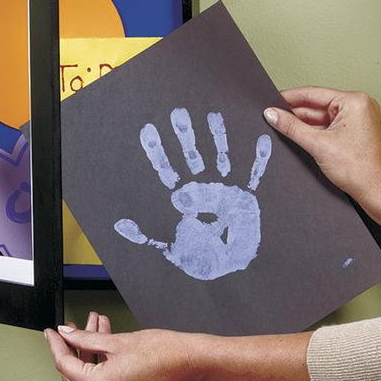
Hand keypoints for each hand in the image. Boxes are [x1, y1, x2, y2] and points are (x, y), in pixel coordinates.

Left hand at [45, 313, 317, 380]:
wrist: (192, 363)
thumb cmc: (164, 351)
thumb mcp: (118, 339)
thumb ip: (88, 336)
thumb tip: (69, 332)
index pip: (65, 364)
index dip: (56, 344)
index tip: (51, 331)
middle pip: (73, 373)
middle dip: (71, 347)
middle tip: (70, 326)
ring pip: (88, 375)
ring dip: (88, 349)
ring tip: (94, 324)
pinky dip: (99, 360)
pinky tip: (103, 337)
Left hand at [114, 108, 272, 279]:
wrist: (228, 267)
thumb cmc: (198, 255)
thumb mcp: (168, 248)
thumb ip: (145, 235)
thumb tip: (119, 224)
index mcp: (183, 196)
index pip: (167, 169)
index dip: (158, 151)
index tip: (148, 130)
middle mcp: (204, 187)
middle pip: (192, 155)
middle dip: (185, 136)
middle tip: (177, 113)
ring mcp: (225, 188)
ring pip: (220, 157)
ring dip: (217, 138)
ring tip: (212, 115)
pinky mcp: (247, 196)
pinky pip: (254, 174)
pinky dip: (258, 159)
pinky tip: (261, 139)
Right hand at [264, 87, 380, 233]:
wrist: (376, 193)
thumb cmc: (361, 171)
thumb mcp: (317, 144)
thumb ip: (291, 127)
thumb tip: (273, 114)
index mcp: (355, 102)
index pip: (313, 93)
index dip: (289, 97)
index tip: (271, 101)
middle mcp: (359, 107)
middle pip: (316, 105)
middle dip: (295, 114)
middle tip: (274, 117)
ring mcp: (357, 119)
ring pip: (320, 117)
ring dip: (303, 124)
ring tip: (286, 130)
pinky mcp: (354, 131)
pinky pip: (327, 126)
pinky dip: (313, 132)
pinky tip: (300, 137)